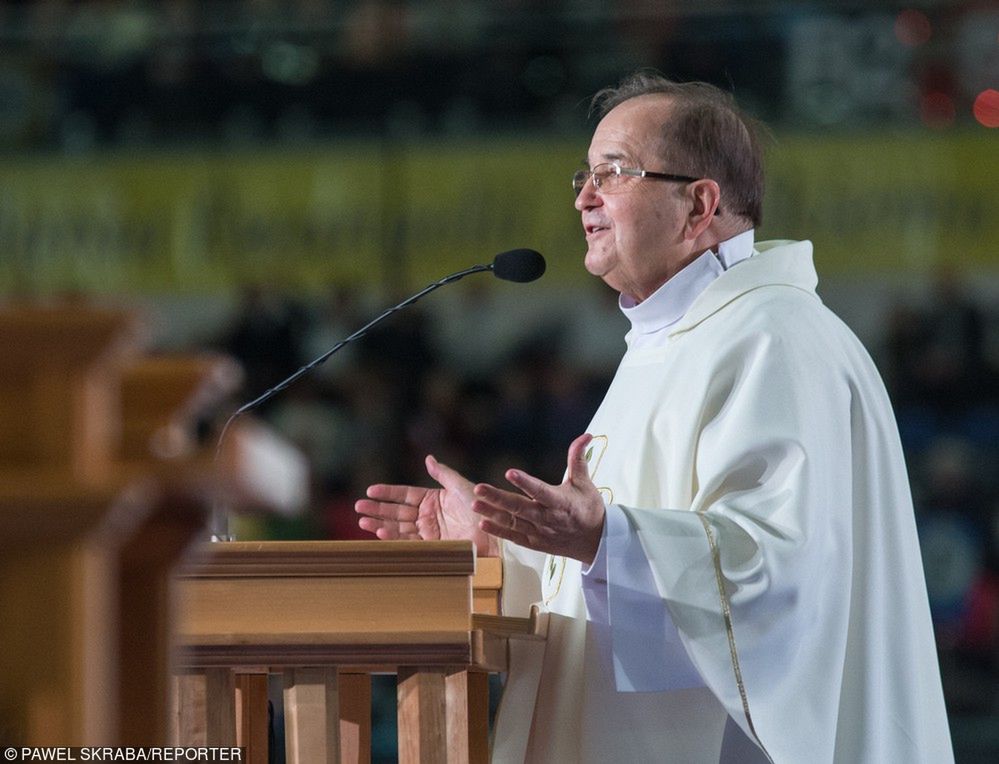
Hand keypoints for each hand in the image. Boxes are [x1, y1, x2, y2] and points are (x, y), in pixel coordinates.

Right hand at [354, 455, 498, 555]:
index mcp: (433, 498)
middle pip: (397, 511)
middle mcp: (428, 515)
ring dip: (380, 524)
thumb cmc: (480, 506)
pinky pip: (409, 541)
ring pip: (399, 527)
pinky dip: (394, 538)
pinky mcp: (432, 546)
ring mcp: (429, 531)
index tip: (370, 491)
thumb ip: (443, 474)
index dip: (387, 493)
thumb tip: (428, 458)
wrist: (493, 530)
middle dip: (377, 509)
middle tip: (358, 507)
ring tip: (362, 521)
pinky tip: (379, 533)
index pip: (404, 495)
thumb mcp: (460, 486)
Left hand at [471, 433, 605, 563]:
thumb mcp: (585, 483)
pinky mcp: (535, 543)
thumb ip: (578, 459)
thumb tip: (586, 436)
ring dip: (493, 514)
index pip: (541, 491)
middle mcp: (549, 519)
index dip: (526, 482)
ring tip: (475, 503)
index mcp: (561, 502)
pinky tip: (483, 523)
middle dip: (498, 498)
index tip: (510, 472)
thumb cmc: (589, 508)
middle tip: (478, 488)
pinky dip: (499, 531)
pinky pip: (515, 537)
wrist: (596, 541)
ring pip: (514, 523)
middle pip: (520, 508)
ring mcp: (541, 532)